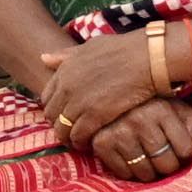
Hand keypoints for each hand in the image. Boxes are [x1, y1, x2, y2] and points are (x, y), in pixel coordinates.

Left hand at [39, 33, 158, 142]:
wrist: (147, 58)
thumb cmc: (124, 50)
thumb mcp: (90, 47)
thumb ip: (66, 56)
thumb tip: (43, 58)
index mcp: (64, 70)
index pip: (46, 97)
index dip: (55, 109)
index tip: (65, 116)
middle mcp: (67, 87)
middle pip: (51, 115)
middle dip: (60, 125)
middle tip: (71, 132)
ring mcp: (79, 101)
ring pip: (62, 129)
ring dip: (69, 137)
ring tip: (79, 142)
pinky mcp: (95, 115)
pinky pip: (79, 135)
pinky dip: (82, 142)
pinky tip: (89, 145)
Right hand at [88, 99, 191, 183]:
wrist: (109, 98)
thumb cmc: (152, 108)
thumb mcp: (177, 108)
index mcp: (162, 108)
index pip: (186, 150)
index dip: (185, 154)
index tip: (178, 149)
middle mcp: (139, 120)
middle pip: (167, 165)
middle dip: (168, 165)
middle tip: (163, 157)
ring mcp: (118, 133)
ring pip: (145, 173)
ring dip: (149, 171)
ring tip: (147, 158)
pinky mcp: (101, 144)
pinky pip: (123, 174)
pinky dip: (129, 172)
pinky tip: (130, 158)